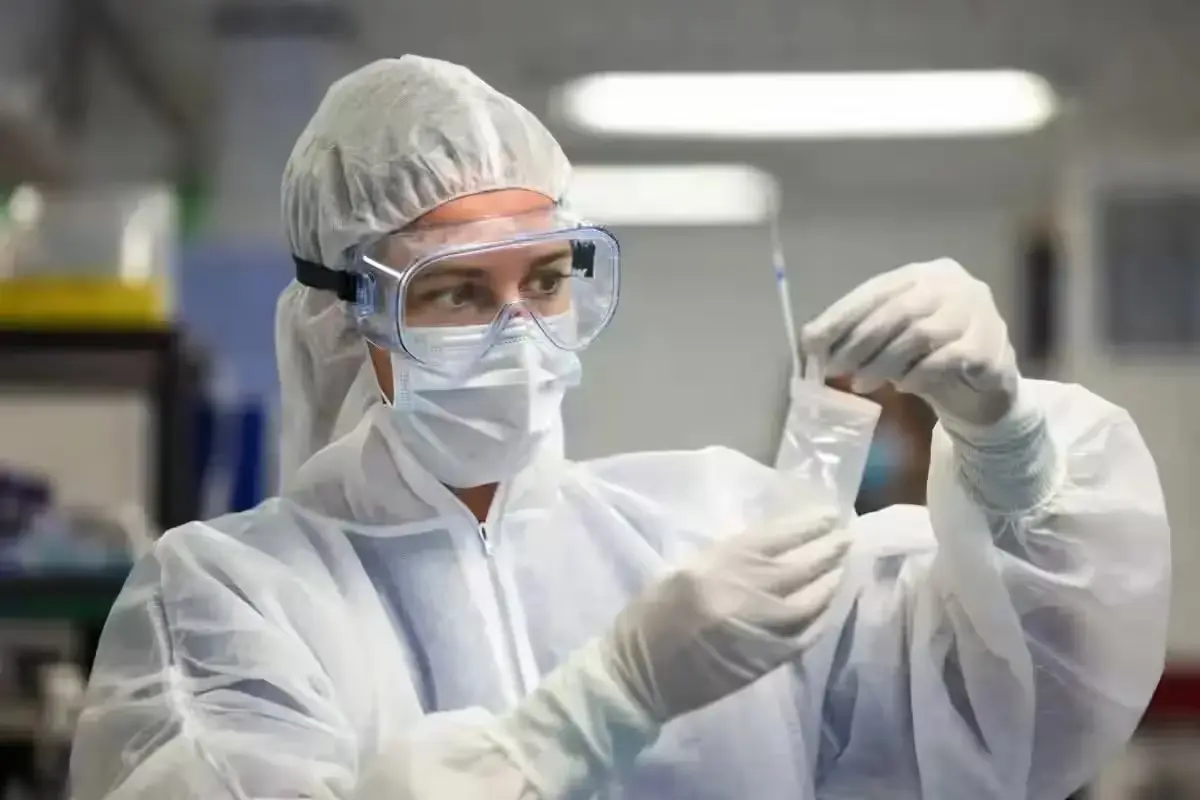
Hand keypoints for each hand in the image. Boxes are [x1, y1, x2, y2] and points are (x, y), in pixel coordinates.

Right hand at [601, 510, 848, 723]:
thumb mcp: (683, 571)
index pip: (774, 538)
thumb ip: (727, 559)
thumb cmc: (651, 618)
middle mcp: (741, 594)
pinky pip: (805, 634)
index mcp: (714, 565)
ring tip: (844, 566)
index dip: (806, 525)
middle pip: (798, 566)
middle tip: (846, 536)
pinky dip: (822, 617)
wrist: (638, 676)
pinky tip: (830, 603)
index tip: (828, 515)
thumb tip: (772, 547)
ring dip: (831, 581)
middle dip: (827, 549)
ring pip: (809, 601)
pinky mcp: (765, 660)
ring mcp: (757, 629)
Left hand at [801, 258, 1019, 427]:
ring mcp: (979, 313)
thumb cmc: (931, 357)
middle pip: (897, 310)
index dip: (840, 316)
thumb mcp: (893, 339)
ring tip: (861, 384)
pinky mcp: (990, 346)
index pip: (876, 290)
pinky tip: (904, 387)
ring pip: (920, 333)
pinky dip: (918, 375)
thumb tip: (811, 343)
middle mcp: (955, 285)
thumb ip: (861, 333)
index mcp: (925, 274)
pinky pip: (947, 359)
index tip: (811, 342)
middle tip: (835, 369)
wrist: (986, 388)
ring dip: (883, 363)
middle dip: (858, 342)